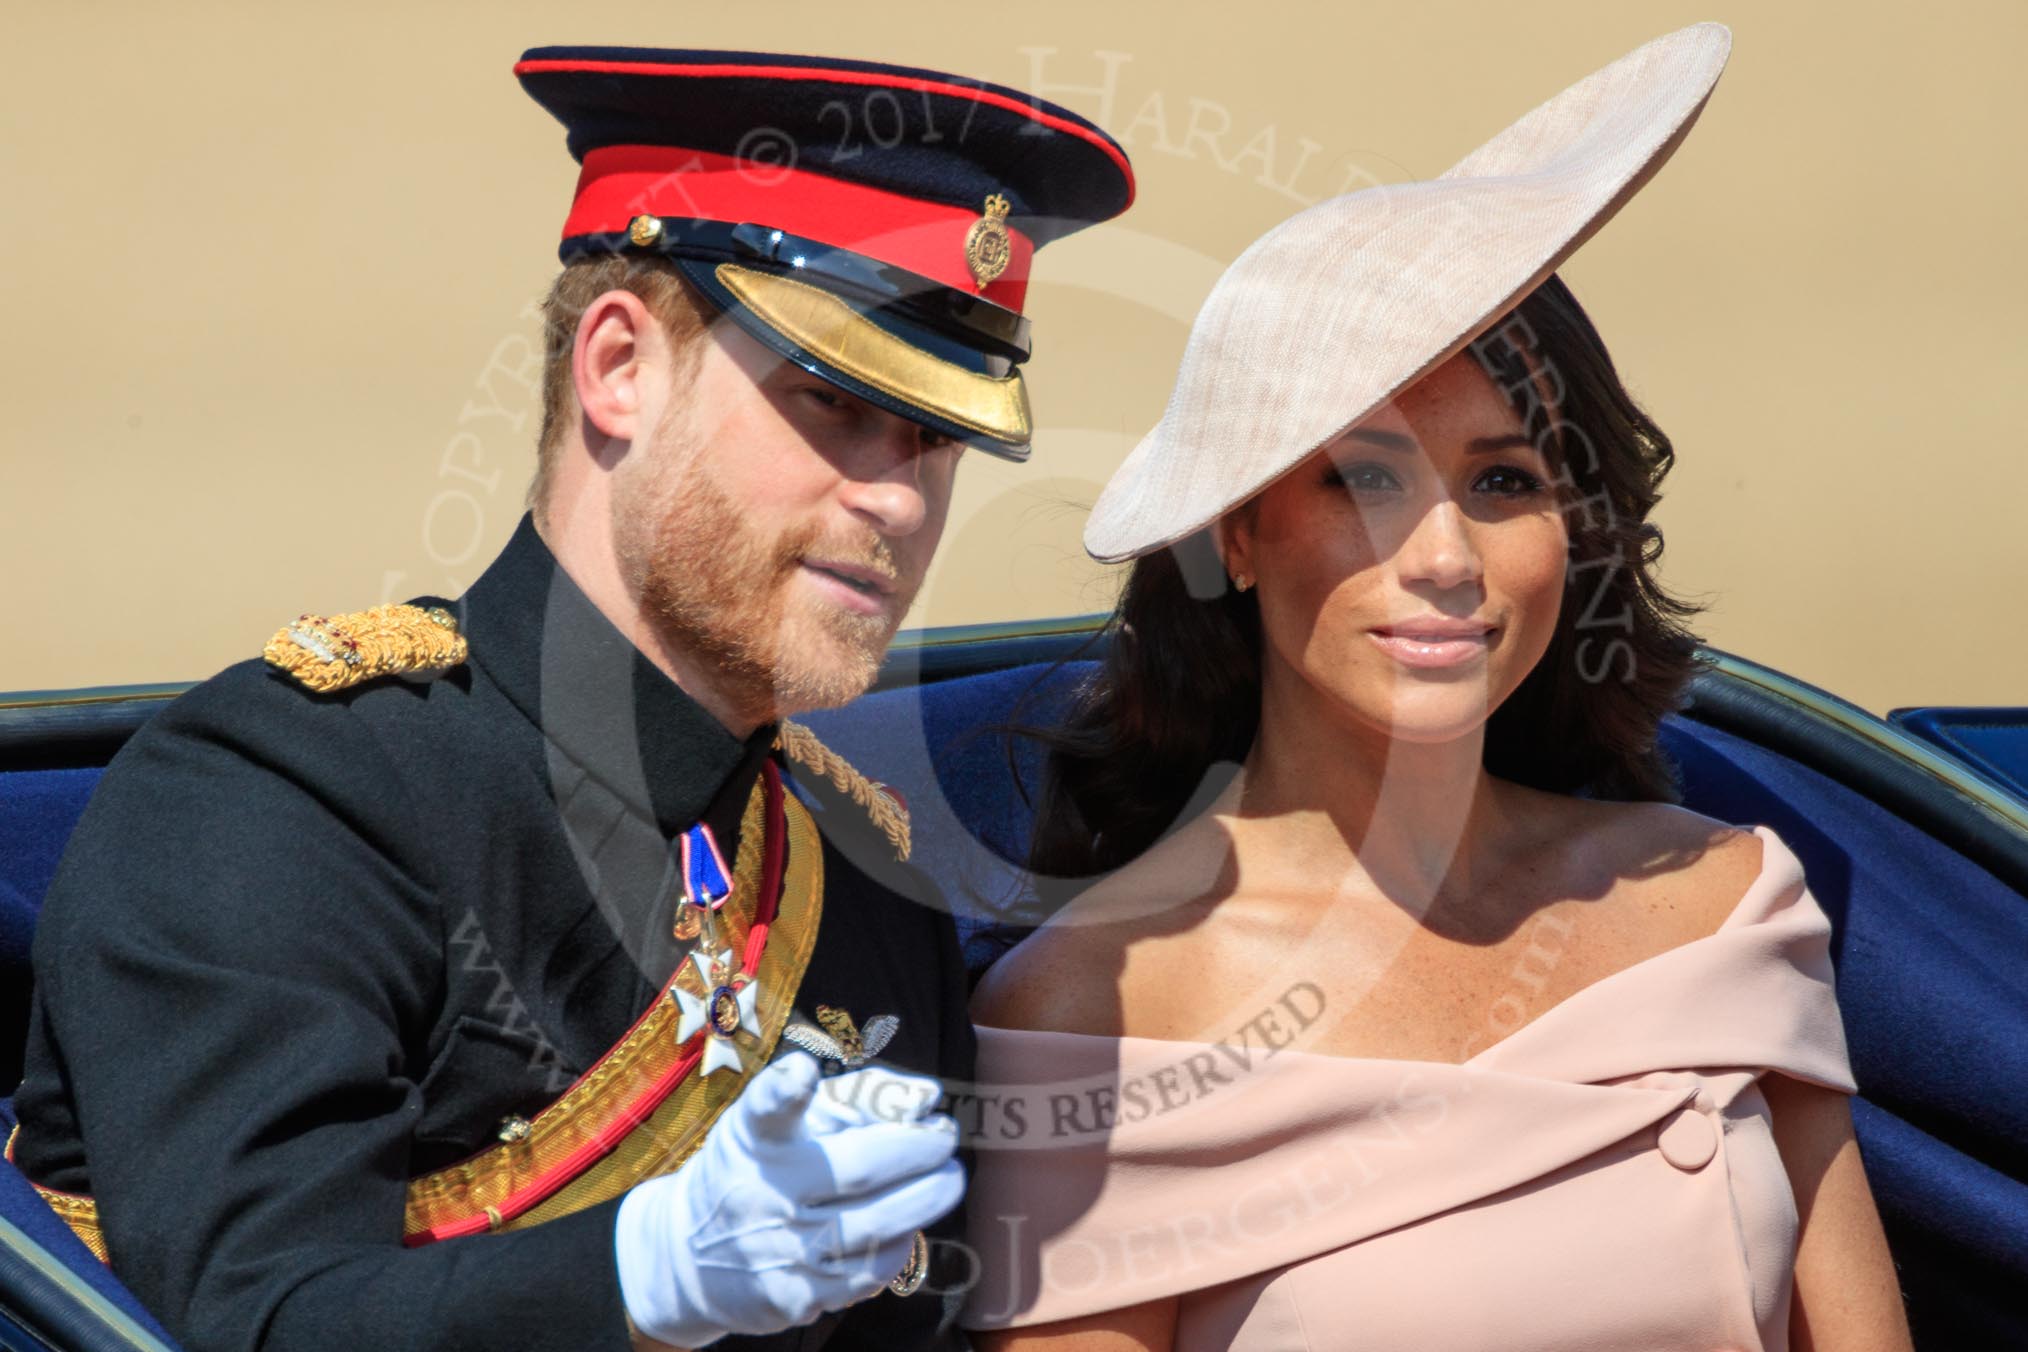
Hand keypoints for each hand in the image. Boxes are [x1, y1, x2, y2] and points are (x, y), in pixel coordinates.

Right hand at [614, 1052, 962, 1347]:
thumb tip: (927, 1098)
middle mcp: (763, 1194)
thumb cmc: (754, 1171)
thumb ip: (851, 1098)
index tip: (802, 1073)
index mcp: (754, 1139)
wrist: (688, 1257)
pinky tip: (908, 1224)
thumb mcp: (775, 1123)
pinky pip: (869, 1272)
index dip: (785, 1090)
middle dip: (919, 1150)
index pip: (766, 1111)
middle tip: (946, 1136)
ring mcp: (778, 1251)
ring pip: (877, 1225)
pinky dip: (900, 1243)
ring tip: (948, 1178)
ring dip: (927, 1198)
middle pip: (858, 1169)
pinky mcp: (793, 1299)